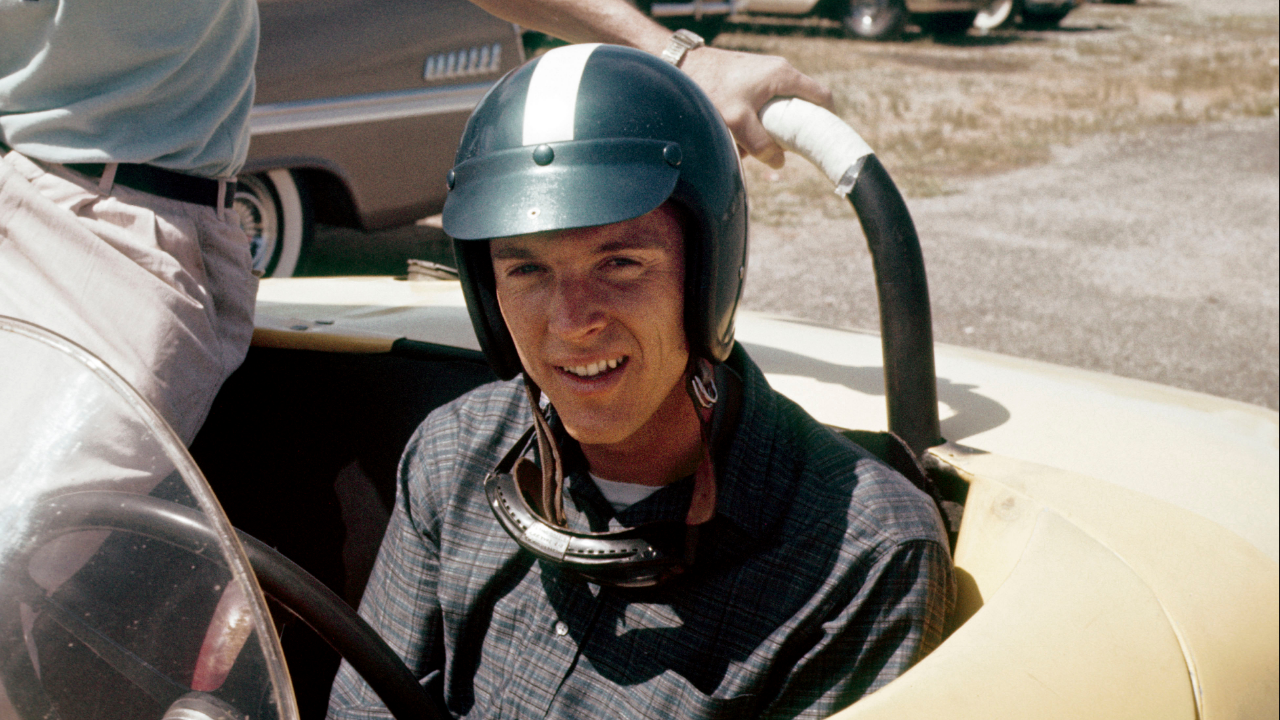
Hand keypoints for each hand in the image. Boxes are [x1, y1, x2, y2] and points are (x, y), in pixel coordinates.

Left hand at [679, 47, 833, 168]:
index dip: (826, 121)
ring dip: (765, 130)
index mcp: (784, 76)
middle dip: (788, 131)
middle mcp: (778, 72)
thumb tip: (779, 162)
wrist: (683, 67)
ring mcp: (764, 76)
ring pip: (776, 110)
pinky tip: (732, 134)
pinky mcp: (749, 82)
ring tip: (743, 143)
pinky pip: (760, 107)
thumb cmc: (711, 88)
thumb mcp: (737, 121)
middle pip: (798, 107)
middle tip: (777, 148)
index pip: (822, 98)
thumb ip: (760, 144)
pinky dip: (751, 123)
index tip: (821, 142)